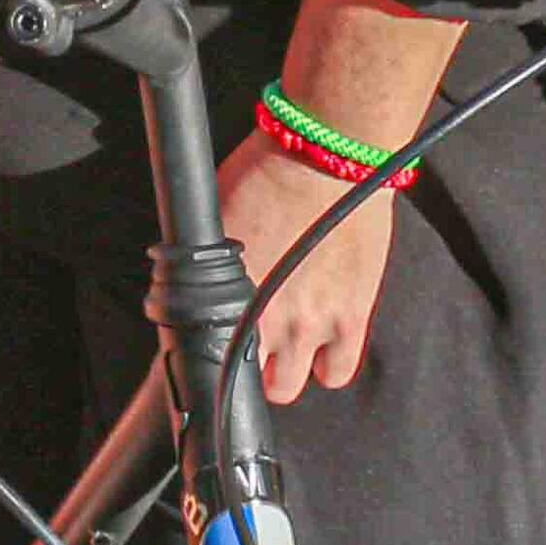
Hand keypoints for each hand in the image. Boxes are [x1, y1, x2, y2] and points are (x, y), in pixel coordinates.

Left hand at [217, 135, 398, 402]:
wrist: (326, 158)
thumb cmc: (267, 171)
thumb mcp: (216, 216)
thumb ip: (209, 259)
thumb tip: (196, 273)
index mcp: (224, 290)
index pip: (203, 349)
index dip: (206, 350)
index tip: (213, 342)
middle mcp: (262, 315)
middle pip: (244, 380)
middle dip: (245, 367)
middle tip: (252, 344)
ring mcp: (308, 322)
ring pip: (288, 386)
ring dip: (285, 369)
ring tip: (288, 345)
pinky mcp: (349, 318)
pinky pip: (336, 372)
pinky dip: (328, 366)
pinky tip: (323, 347)